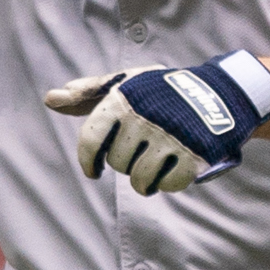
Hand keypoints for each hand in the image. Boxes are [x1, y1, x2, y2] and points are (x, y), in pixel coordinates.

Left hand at [43, 51, 269, 195]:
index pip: (90, 140)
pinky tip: (172, 173)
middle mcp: (143, 118)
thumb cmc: (162, 91)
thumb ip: (88, 94)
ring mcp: (169, 138)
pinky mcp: (194, 155)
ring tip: (153, 170)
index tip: (93, 171)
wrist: (219, 94)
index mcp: (122, 100)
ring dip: (146, 181)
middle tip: (141, 153)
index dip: (88, 161)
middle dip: (126, 164)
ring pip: (141, 181)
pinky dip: (170, 184)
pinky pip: (170, 186)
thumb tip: (50, 99)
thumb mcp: (126, 84)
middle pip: (118, 164)